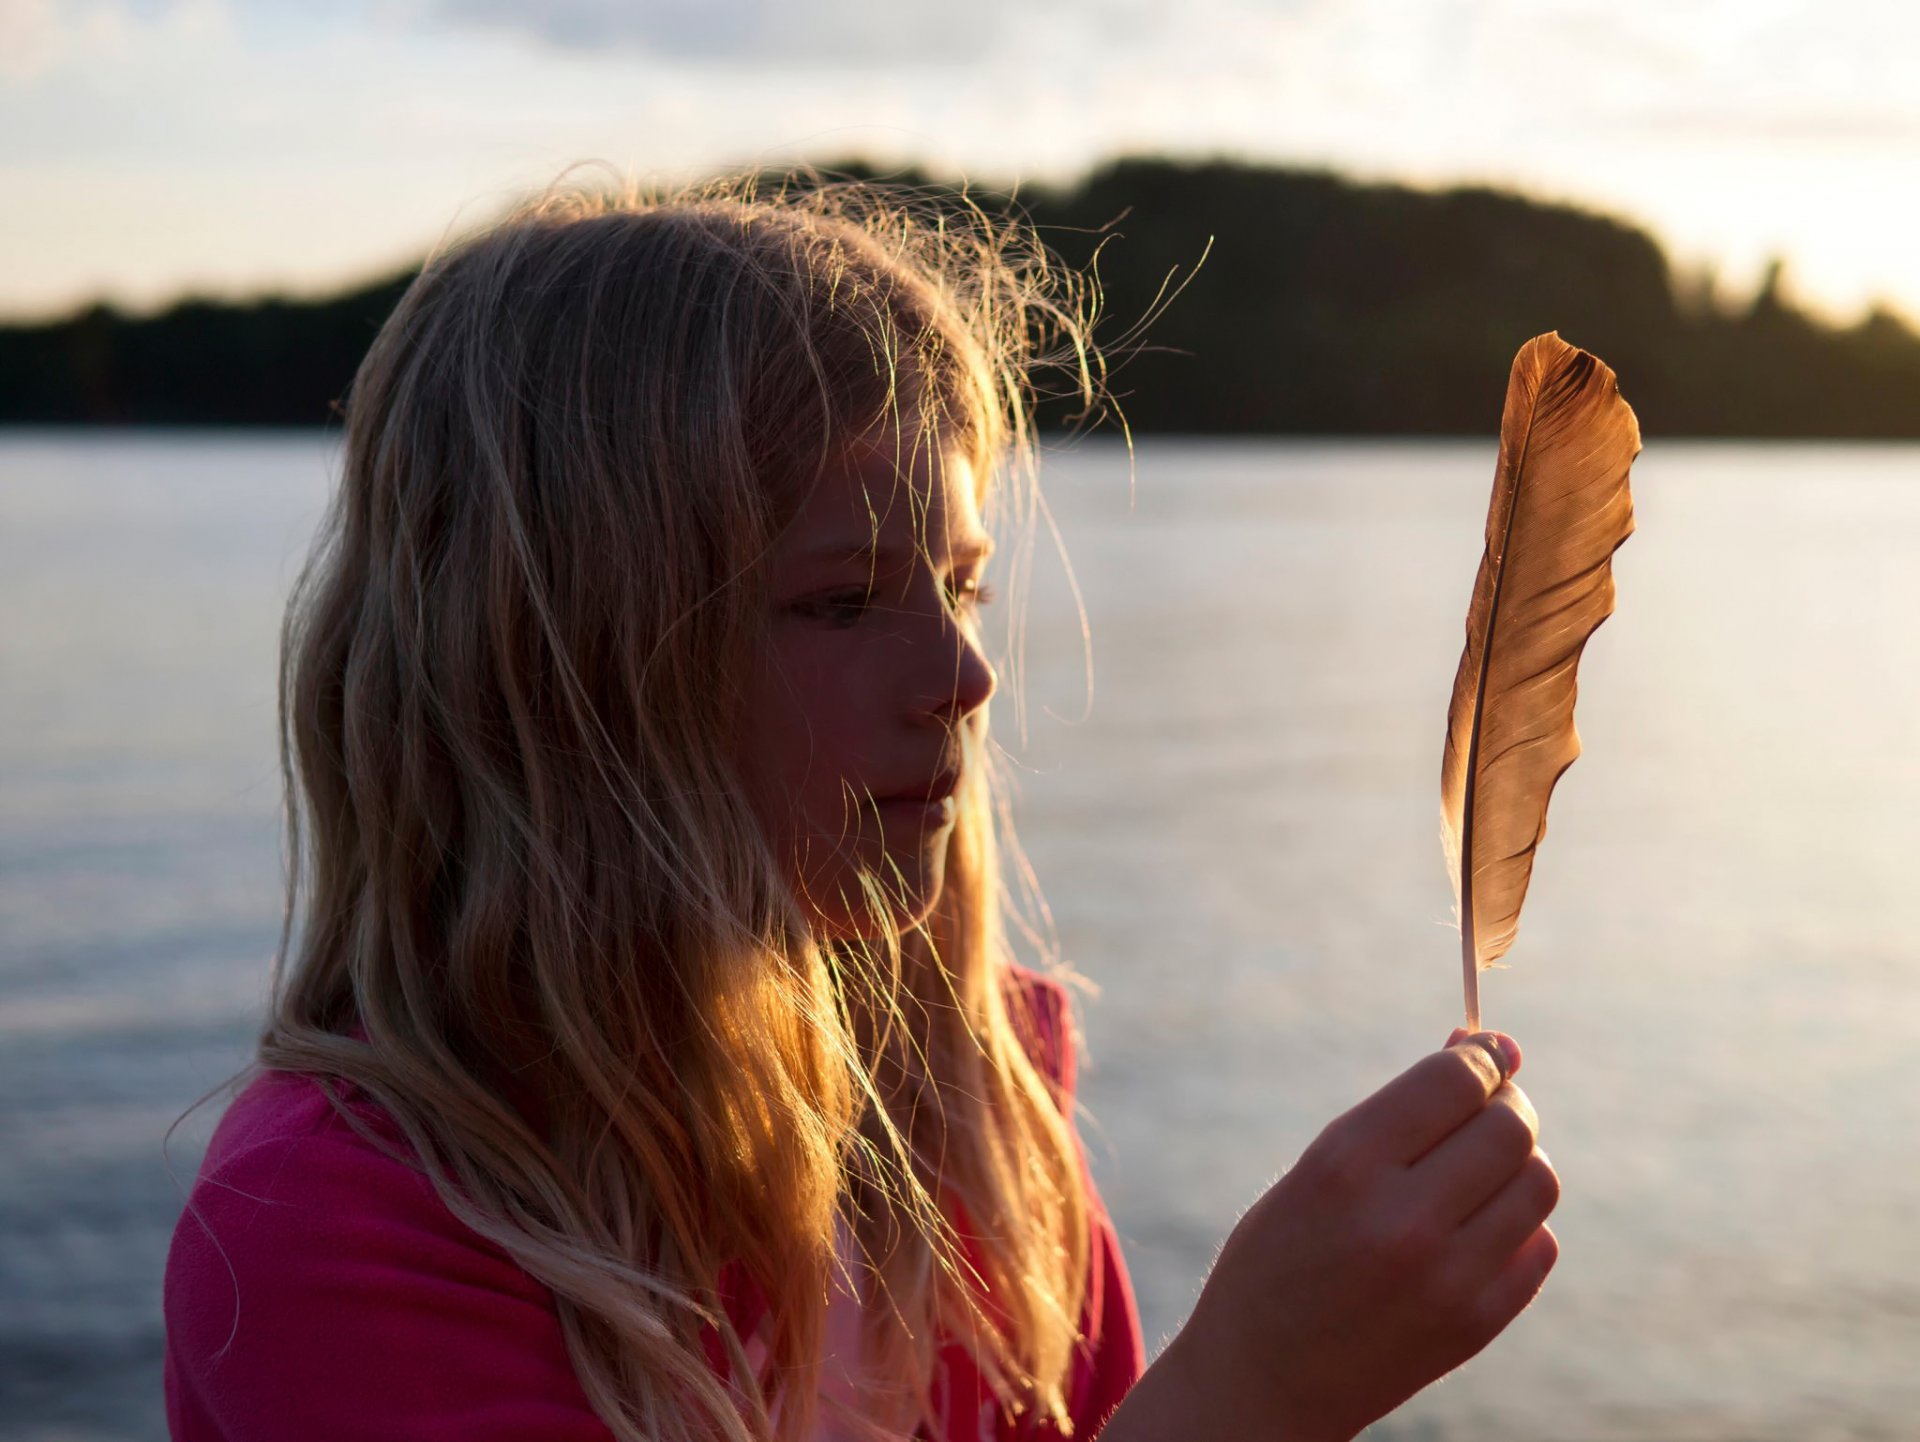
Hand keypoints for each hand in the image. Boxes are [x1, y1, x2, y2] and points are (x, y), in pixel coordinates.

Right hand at [1104, 1033, 1557, 1441]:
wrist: (1263, 1381)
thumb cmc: (1281, 1255)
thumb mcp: (1317, 1167)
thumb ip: (1400, 1113)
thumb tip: (1487, 1049)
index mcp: (1346, 1165)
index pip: (1455, 1080)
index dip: (1478, 1056)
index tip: (1480, 1053)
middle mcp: (1402, 1219)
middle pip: (1510, 1126)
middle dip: (1506, 1102)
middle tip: (1485, 1107)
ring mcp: (1447, 1278)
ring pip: (1538, 1181)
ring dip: (1518, 1160)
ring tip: (1477, 1168)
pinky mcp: (1477, 1323)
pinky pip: (1538, 1243)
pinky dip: (1518, 1222)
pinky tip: (1475, 1226)